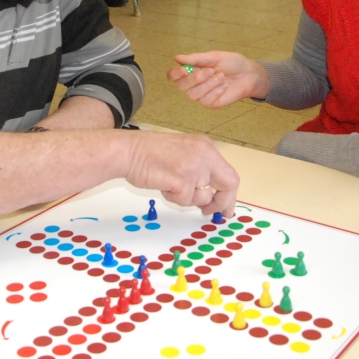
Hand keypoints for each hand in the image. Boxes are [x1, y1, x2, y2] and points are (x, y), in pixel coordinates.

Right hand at [124, 131, 239, 216]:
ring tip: (170, 184)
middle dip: (221, 203)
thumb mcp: (184, 153)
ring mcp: (194, 167)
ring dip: (186, 198)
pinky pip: (185, 200)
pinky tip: (163, 184)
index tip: (225, 207)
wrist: (128, 150)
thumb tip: (213, 195)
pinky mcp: (181, 180)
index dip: (228, 195)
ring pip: (202, 198)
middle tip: (209, 212)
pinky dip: (173, 198)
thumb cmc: (149, 153)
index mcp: (206, 146)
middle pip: (228, 186)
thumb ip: (201, 168)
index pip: (229, 174)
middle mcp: (204, 154)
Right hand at [167, 51, 268, 107]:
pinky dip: (215, 91)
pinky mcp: (211, 103)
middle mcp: (194, 84)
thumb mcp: (215, 57)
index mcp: (192, 70)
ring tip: (221, 76)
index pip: (174, 76)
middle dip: (195, 78)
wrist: (249, 74)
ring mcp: (202, 95)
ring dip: (207, 84)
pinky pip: (205, 100)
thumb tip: (177, 58)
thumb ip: (196, 58)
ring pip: (193, 95)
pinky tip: (224, 85)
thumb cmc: (233, 63)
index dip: (174, 74)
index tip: (183, 69)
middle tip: (211, 71)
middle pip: (181, 86)